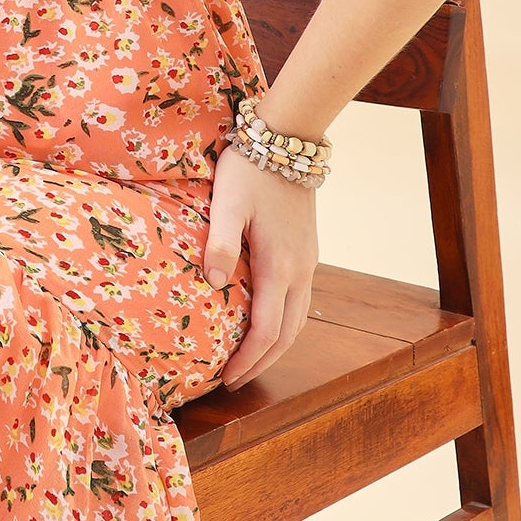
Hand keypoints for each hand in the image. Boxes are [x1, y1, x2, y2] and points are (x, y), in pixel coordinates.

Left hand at [206, 140, 319, 390]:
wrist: (289, 139)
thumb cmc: (250, 169)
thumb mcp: (227, 203)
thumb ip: (219, 242)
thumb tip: (213, 282)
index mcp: (279, 266)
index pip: (266, 331)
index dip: (247, 360)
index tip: (226, 380)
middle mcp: (300, 271)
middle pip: (286, 335)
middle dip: (261, 363)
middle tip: (234, 381)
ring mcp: (308, 261)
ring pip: (297, 319)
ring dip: (275, 346)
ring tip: (249, 360)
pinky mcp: (307, 251)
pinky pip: (299, 300)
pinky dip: (284, 323)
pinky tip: (265, 320)